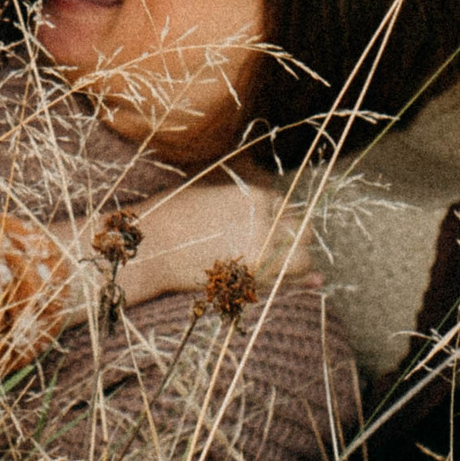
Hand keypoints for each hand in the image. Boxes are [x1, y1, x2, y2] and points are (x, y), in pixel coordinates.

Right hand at [117, 178, 316, 310]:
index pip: (282, 201)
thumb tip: (263, 180)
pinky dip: (304, 278)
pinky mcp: (256, 274)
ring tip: (281, 261)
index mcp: (253, 192)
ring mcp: (262, 247)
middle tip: (272, 242)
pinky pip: (293, 276)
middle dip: (291, 234)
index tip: (263, 222)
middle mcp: (263, 217)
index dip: (275, 213)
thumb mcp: (206, 186)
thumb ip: (240, 187)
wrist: (149, 246)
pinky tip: (310, 280)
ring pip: (303, 253)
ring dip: (298, 256)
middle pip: (298, 225)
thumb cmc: (171, 212)